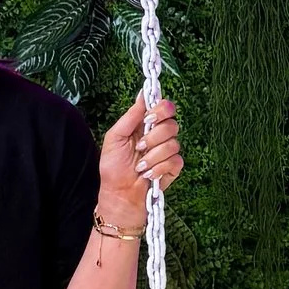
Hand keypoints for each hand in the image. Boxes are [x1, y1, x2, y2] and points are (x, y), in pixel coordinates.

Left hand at [98, 92, 182, 222]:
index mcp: (146, 125)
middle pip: (172, 124)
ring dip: (152, 157)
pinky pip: (175, 160)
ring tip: (140, 166)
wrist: (119, 194)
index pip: (165, 107)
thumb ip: (131, 116)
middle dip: (153, 137)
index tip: (149, 119)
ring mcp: (168, 152)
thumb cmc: (113, 167)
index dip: (161, 110)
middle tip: (139, 147)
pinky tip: (148, 174)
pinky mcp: (174, 167)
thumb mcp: (115, 137)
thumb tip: (142, 94)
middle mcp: (159, 136)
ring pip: (173, 144)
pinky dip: (159, 168)